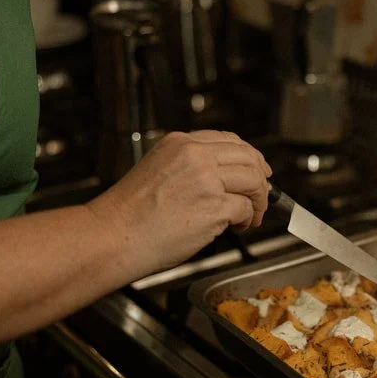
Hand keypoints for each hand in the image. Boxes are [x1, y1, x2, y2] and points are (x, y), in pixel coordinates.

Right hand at [87, 130, 271, 273]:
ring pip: (254, 181)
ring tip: (251, 216)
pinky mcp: (214, 205)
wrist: (113, 236)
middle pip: (248, 158)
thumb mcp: (158, 170)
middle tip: (263, 197)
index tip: (259, 170)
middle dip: (261, 179)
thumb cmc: (130, 214)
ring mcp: (206, 179)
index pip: (229, 141)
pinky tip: (238, 227)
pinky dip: (249, 219)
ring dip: (259, 201)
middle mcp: (195, 156)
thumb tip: (225, 178)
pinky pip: (246, 208)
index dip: (251, 157)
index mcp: (180, 143)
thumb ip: (191, 167)